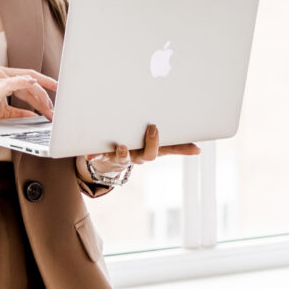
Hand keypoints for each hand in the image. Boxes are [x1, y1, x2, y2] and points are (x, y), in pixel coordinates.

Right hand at [0, 66, 56, 124]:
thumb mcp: (3, 112)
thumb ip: (19, 111)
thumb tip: (35, 115)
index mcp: (4, 77)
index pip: (30, 80)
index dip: (46, 85)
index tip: (59, 92)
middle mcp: (1, 74)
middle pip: (32, 81)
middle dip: (46, 96)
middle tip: (54, 110)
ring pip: (27, 82)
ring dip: (40, 97)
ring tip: (49, 109)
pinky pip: (12, 82)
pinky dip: (24, 81)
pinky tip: (34, 83)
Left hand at [82, 123, 199, 174]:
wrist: (110, 162)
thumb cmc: (137, 150)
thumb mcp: (156, 149)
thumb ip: (176, 148)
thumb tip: (198, 150)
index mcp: (147, 153)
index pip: (158, 151)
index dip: (158, 142)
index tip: (157, 127)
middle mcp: (135, 157)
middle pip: (146, 156)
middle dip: (150, 143)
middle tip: (152, 128)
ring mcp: (119, 157)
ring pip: (123, 158)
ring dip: (122, 153)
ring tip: (121, 146)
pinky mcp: (103, 156)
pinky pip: (98, 156)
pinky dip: (94, 155)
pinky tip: (90, 155)